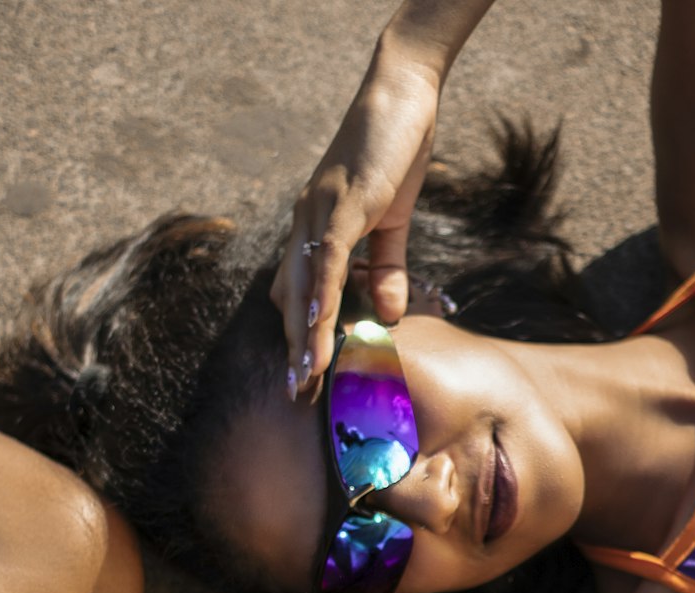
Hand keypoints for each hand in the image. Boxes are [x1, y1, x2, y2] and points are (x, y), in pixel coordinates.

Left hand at [271, 46, 440, 398]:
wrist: (402, 94)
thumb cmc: (395, 152)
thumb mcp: (393, 223)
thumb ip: (388, 269)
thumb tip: (388, 314)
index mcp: (317, 232)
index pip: (300, 295)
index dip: (301, 338)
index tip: (304, 380)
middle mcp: (307, 224)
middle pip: (292, 299)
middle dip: (295, 350)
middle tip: (294, 396)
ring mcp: (320, 212)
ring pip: (306, 286)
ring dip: (305, 335)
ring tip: (305, 378)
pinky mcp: (343, 202)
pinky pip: (329, 257)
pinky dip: (321, 293)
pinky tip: (317, 326)